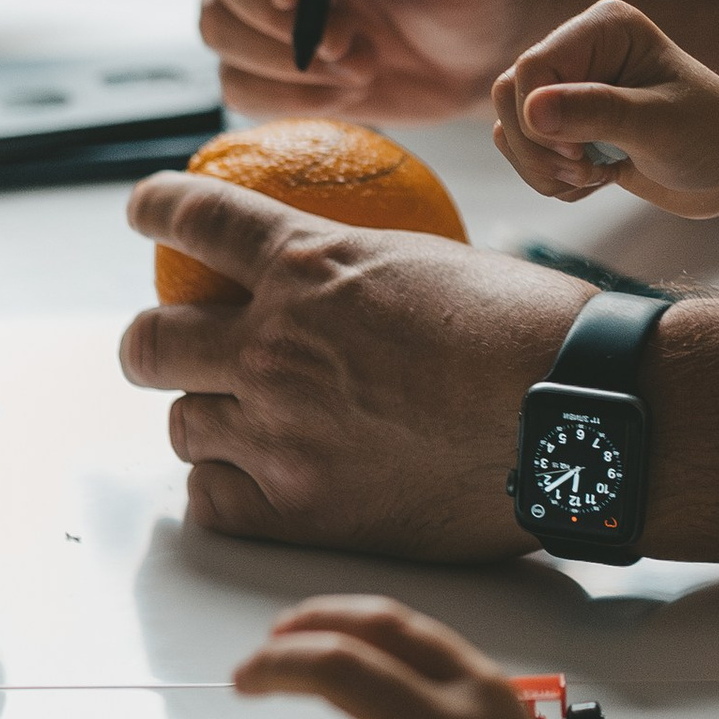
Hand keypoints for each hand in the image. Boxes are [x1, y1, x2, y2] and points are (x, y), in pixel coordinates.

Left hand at [121, 168, 582, 559]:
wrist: (574, 415)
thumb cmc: (530, 333)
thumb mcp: (432, 263)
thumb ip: (361, 275)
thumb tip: (347, 283)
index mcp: (310, 265)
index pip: (199, 220)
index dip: (157, 208)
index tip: (144, 209)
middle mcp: (274, 345)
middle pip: (150, 342)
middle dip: (151, 342)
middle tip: (167, 347)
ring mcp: (278, 432)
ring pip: (182, 427)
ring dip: (205, 419)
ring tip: (239, 426)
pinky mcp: (297, 510)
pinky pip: (212, 501)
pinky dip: (225, 488)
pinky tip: (251, 482)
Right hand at [493, 0, 718, 218]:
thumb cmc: (712, 135)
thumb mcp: (655, 124)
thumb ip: (593, 113)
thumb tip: (530, 112)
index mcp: (603, 29)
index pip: (531, 69)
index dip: (541, 119)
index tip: (582, 154)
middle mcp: (581, 51)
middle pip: (509, 97)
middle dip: (538, 148)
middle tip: (585, 170)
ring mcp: (573, 89)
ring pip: (511, 129)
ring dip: (544, 168)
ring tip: (593, 177)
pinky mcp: (571, 126)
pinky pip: (526, 152)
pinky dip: (553, 179)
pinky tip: (597, 182)